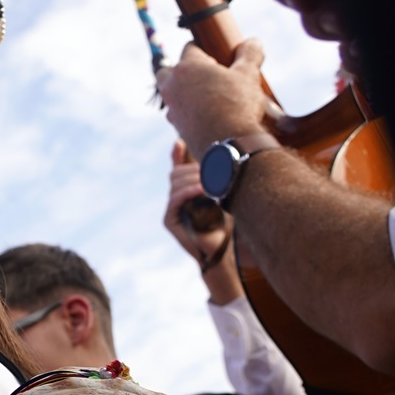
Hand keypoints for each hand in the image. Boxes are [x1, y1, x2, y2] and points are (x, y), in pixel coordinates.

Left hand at [155, 38, 269, 155]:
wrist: (230, 147)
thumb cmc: (238, 106)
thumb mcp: (249, 74)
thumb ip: (249, 54)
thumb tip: (253, 41)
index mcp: (186, 67)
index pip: (190, 48)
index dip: (205, 49)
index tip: (216, 55)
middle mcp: (172, 87)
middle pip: (168, 69)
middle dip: (184, 69)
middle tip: (208, 75)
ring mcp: (172, 108)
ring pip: (172, 93)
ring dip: (185, 91)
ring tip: (209, 95)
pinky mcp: (177, 127)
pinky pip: (179, 113)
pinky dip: (189, 110)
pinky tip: (208, 114)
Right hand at [163, 142, 231, 264]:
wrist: (221, 252)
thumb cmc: (225, 226)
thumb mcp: (223, 198)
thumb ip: (217, 181)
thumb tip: (222, 161)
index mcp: (186, 192)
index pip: (177, 169)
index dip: (176, 154)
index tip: (180, 142)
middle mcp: (175, 199)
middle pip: (176, 173)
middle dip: (194, 169)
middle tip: (213, 170)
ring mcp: (170, 209)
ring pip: (175, 183)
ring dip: (194, 179)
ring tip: (211, 182)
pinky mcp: (169, 220)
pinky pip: (175, 199)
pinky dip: (189, 191)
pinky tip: (203, 189)